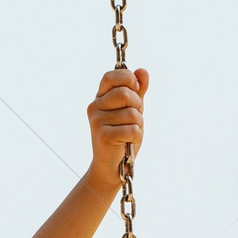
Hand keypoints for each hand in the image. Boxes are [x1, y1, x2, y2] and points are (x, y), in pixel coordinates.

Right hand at [86, 67, 148, 189]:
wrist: (111, 167)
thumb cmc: (122, 137)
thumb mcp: (132, 110)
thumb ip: (137, 91)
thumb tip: (143, 71)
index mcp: (100, 98)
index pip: (111, 76)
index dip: (128, 79)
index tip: (135, 89)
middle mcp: (94, 107)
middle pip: (125, 94)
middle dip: (138, 106)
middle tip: (133, 119)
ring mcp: (97, 121)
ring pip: (132, 113)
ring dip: (138, 124)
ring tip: (128, 133)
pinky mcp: (103, 136)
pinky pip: (133, 129)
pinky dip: (136, 137)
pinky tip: (127, 142)